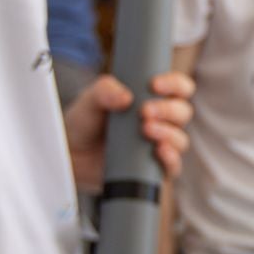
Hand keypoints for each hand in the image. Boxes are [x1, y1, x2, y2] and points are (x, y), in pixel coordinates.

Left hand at [63, 71, 192, 191]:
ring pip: (180, 139)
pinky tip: (159, 151)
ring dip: (168, 133)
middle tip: (144, 111)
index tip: (155, 85)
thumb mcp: (90, 100)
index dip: (174, 83)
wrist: (71, 154)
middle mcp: (162, 122)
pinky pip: (173, 167)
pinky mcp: (153, 170)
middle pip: (183, 112)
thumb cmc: (84, 122)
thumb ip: (105, 91)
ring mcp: (159, 146)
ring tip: (145, 130)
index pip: (179, 88)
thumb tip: (126, 97)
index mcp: (154, 99)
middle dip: (168, 110)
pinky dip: (171, 159)